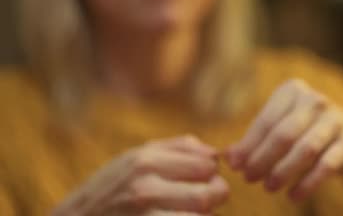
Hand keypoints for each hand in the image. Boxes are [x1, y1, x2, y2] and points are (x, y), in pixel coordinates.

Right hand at [52, 135, 229, 215]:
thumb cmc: (110, 191)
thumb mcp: (135, 158)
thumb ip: (178, 149)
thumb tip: (216, 153)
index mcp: (146, 161)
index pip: (209, 165)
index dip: (210, 174)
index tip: (199, 180)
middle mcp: (145, 188)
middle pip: (211, 193)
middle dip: (214, 198)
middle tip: (201, 200)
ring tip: (186, 211)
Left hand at [225, 79, 342, 200]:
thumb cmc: (303, 132)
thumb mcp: (279, 128)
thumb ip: (253, 141)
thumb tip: (226, 157)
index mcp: (294, 91)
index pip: (266, 120)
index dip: (248, 145)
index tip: (234, 166)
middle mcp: (317, 100)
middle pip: (285, 133)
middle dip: (263, 159)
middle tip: (248, 179)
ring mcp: (337, 119)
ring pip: (307, 148)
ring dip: (284, 170)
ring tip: (268, 188)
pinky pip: (327, 164)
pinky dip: (308, 183)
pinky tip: (293, 196)